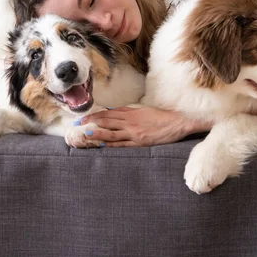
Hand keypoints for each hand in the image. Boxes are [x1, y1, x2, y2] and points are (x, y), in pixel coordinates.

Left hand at [79, 106, 211, 146]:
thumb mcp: (143, 111)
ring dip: (98, 133)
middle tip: (78, 125)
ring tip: (86, 134)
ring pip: (112, 132)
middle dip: (92, 123)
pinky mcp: (140, 142)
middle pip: (107, 121)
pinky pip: (123, 144)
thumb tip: (113, 113)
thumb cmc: (161, 117)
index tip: (84, 117)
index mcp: (131, 113)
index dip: (95, 115)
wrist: (177, 123)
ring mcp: (134, 132)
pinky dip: (112, 144)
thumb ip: (128, 113)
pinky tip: (103, 145)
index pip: (108, 113)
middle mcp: (130, 122)